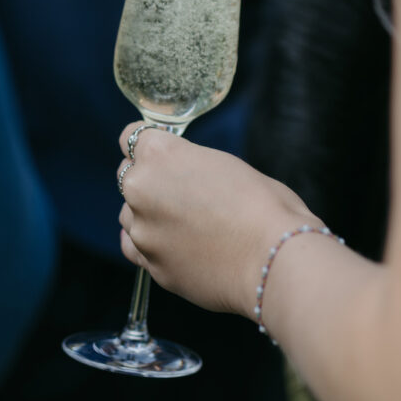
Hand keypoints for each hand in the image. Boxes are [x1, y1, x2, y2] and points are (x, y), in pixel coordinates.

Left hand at [117, 121, 321, 316]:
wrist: (273, 259)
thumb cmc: (262, 204)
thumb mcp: (226, 165)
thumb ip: (194, 166)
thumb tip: (188, 177)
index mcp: (161, 154)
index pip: (132, 137)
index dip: (148, 142)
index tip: (158, 149)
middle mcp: (141, 188)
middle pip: (127, 174)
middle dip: (147, 177)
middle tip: (176, 188)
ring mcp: (143, 230)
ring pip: (128, 213)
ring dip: (147, 212)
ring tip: (180, 221)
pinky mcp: (150, 264)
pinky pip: (133, 247)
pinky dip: (145, 242)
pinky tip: (164, 241)